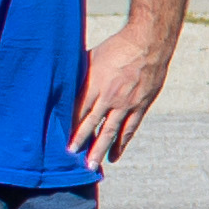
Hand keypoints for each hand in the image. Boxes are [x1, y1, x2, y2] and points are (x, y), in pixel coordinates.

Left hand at [69, 21, 179, 168]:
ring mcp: (126, 103)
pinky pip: (129, 129)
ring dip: (100, 149)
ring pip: (110, 132)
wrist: (148, 43)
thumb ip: (81, 75)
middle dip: (81, 142)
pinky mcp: (141, 106)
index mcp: (94, 84)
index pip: (78, 111)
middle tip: (72, 158)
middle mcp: (109, 97)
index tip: (60, 139)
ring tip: (92, 166)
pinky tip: (115, 156)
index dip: (69, 127)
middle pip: (91, 125)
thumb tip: (65, 84)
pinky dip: (121, 144)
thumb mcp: (92, 57)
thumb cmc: (117, 47)